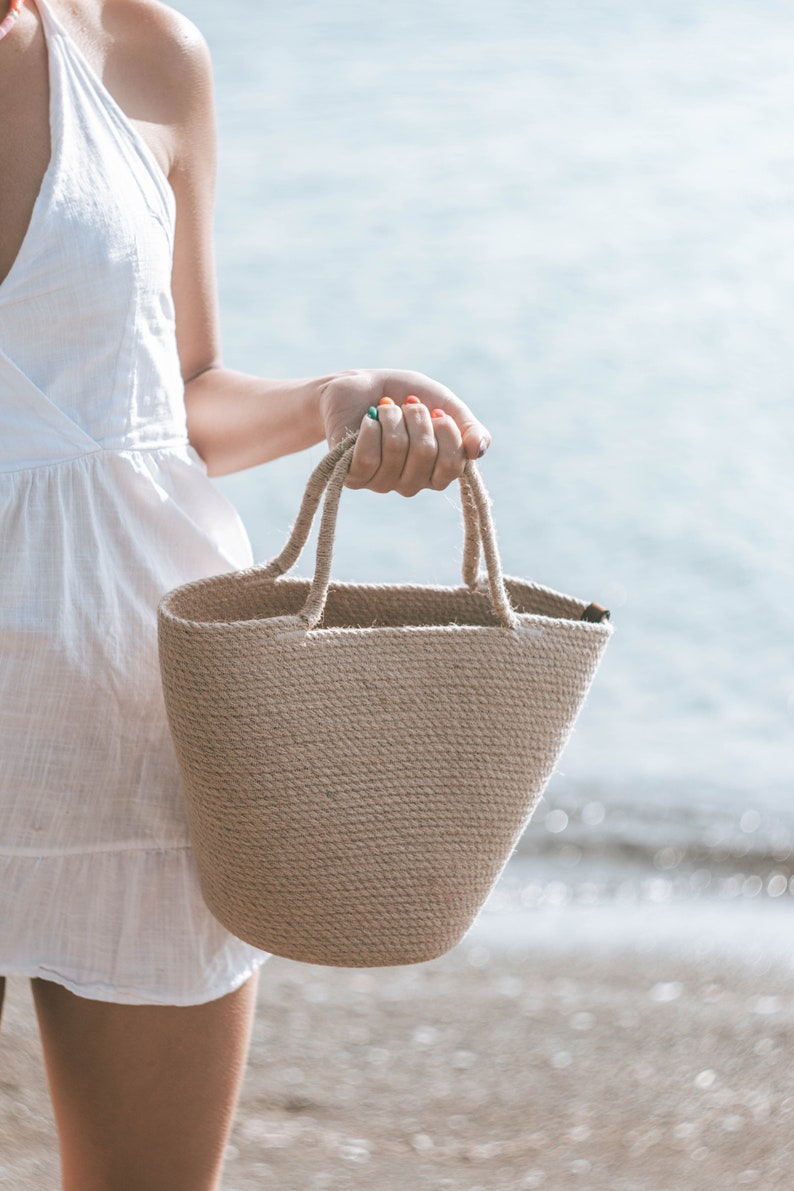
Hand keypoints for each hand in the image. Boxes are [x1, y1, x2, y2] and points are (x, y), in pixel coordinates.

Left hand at [318, 369, 490, 494]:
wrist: (359, 386)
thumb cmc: (404, 396)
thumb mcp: (444, 404)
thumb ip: (467, 427)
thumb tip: (479, 451)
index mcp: (438, 470)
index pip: (454, 465)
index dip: (448, 432)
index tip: (437, 412)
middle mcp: (413, 483)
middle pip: (425, 453)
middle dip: (417, 417)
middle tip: (408, 405)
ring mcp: (383, 482)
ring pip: (397, 450)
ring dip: (392, 417)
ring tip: (385, 409)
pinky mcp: (355, 476)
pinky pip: (369, 457)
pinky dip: (371, 428)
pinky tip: (369, 419)